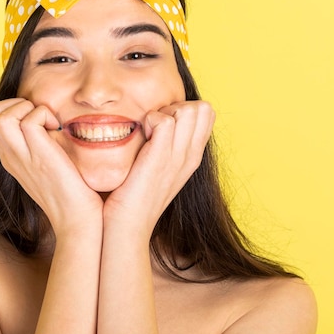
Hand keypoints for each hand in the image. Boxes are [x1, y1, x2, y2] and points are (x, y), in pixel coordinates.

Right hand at [0, 98, 102, 235]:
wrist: (75, 219)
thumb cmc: (69, 192)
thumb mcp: (44, 165)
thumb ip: (38, 145)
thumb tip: (47, 123)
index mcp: (10, 156)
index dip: (13, 106)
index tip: (37, 118)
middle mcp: (10, 156)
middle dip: (16, 102)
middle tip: (40, 117)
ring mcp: (22, 156)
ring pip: (0, 115)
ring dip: (28, 108)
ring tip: (48, 123)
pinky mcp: (39, 156)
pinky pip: (30, 120)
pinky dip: (45, 116)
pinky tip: (58, 131)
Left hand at [104, 100, 214, 236]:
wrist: (127, 227)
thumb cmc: (133, 196)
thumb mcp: (157, 169)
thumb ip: (163, 146)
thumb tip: (156, 123)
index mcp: (192, 157)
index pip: (206, 114)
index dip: (183, 108)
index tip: (161, 123)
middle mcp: (190, 156)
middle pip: (203, 108)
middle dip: (176, 105)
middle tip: (154, 124)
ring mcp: (177, 158)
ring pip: (188, 110)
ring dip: (163, 111)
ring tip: (147, 130)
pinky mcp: (159, 160)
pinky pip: (165, 122)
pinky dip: (150, 119)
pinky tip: (139, 134)